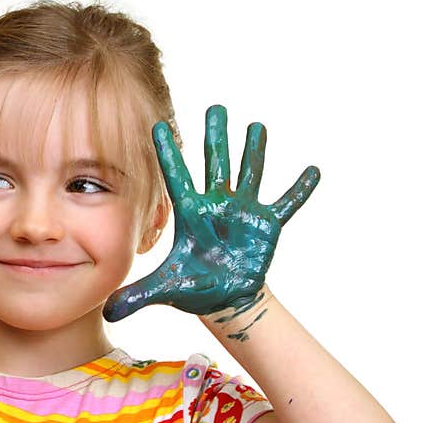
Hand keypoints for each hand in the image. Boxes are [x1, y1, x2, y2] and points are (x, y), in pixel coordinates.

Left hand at [103, 105, 318, 320]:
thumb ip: (138, 295)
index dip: (167, 155)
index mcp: (191, 214)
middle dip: (215, 137)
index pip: (175, 179)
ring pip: (250, 173)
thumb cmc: (193, 285)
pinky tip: (313, 170)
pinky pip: (286, 203)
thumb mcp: (164, 289)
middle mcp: (216, 205)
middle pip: (215, 164)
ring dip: (254, 151)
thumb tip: (109, 314)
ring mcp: (243, 212)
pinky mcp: (267, 225)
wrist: (224, 297)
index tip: (156, 127)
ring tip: (256, 126)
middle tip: (214, 108)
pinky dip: (299, 189)